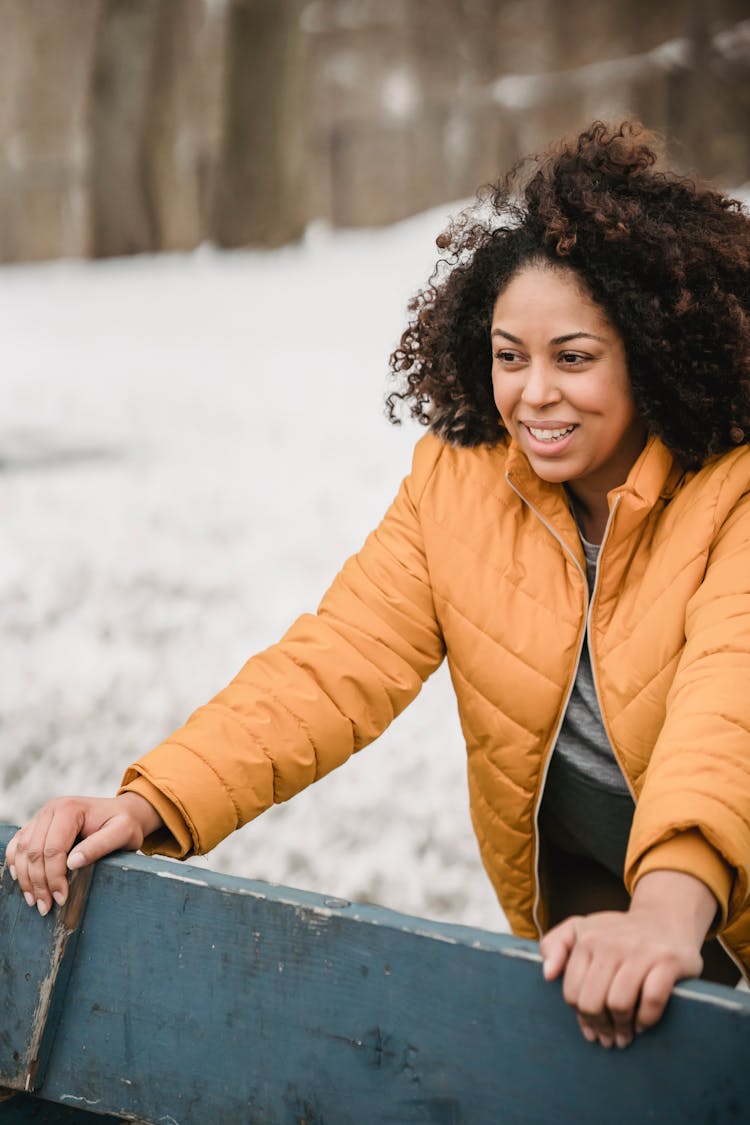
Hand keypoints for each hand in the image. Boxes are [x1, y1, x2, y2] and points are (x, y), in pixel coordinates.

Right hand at [5, 793, 163, 915]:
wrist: (124, 812)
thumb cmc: (125, 823)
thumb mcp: (122, 833)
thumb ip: (99, 846)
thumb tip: (72, 863)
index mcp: (70, 809)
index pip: (53, 849)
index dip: (54, 877)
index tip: (61, 898)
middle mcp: (52, 809)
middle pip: (34, 851)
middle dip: (38, 883)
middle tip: (45, 907)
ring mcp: (43, 816)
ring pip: (23, 849)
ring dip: (25, 878)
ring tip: (34, 900)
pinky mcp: (39, 824)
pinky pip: (19, 844)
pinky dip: (17, 862)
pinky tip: (20, 879)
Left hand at [540, 870, 715, 1048]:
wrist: (664, 919)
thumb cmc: (617, 932)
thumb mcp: (581, 928)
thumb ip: (554, 945)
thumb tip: (547, 975)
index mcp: (587, 938)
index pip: (572, 992)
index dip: (580, 1016)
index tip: (590, 1026)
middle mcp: (612, 943)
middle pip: (592, 1002)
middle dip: (599, 1026)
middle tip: (608, 1037)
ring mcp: (640, 952)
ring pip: (619, 1004)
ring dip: (621, 1028)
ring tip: (624, 1035)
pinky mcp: (668, 961)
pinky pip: (652, 1000)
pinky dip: (646, 1020)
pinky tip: (642, 1025)